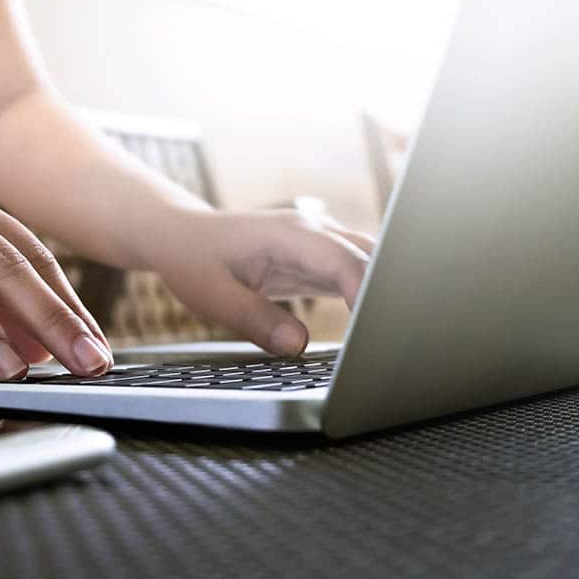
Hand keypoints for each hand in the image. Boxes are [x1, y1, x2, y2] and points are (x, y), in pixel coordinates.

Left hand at [146, 207, 375, 354]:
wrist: (179, 235)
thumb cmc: (191, 259)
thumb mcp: (212, 295)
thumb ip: (254, 319)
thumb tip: (296, 346)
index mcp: (292, 234)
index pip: (347, 263)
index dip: (368, 296)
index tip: (377, 332)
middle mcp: (314, 232)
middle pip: (371, 259)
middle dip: (390, 294)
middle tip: (399, 339)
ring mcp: (318, 244)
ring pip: (369, 264)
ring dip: (383, 293)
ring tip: (394, 336)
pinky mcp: (315, 260)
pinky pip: (353, 274)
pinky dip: (367, 297)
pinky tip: (374, 327)